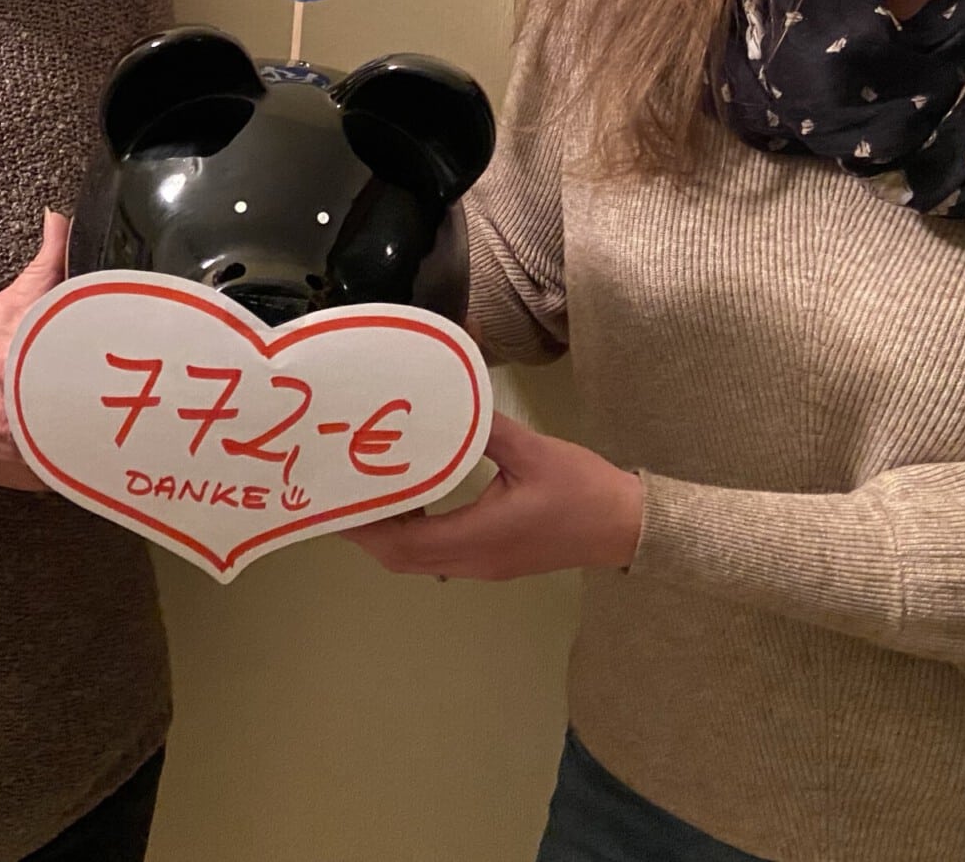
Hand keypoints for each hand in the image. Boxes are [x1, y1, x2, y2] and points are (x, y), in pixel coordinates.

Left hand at [339, 413, 642, 580]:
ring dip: (389, 534)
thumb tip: (449, 398)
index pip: (404, 545)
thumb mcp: (533, 450)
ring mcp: (484, 565)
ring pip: (419, 560)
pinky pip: (439, 554)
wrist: (626, 527)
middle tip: (342, 491)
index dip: (366, 527)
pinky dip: (414, 534)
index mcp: (479, 538)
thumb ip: (486, 427)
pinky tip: (412, 500)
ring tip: (368, 491)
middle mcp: (473, 560)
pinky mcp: (494, 560)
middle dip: (367, 532)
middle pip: (402, 559)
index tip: (338, 499)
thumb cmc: (583, 490)